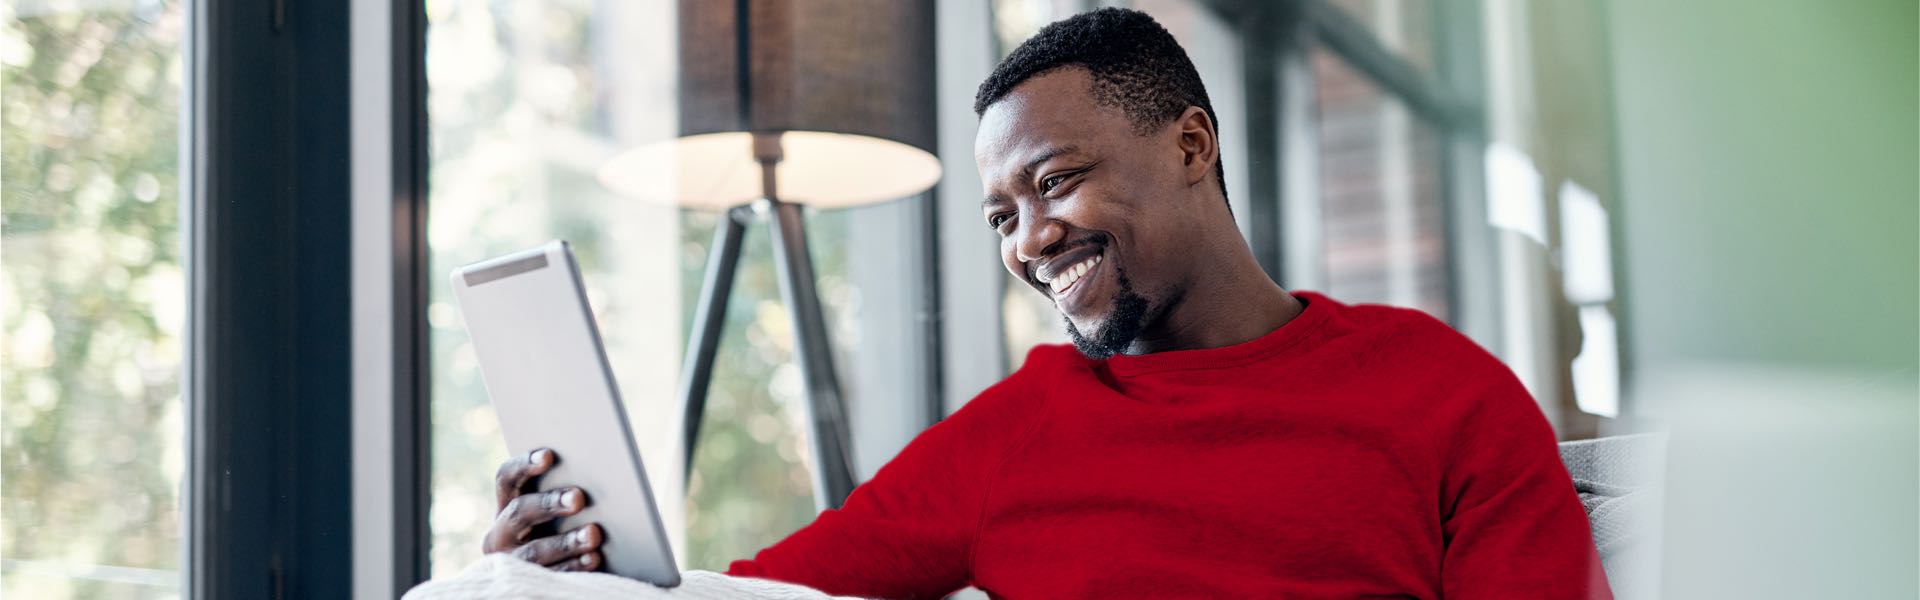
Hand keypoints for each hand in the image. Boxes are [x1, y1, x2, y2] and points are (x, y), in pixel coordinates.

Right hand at [481, 448, 603, 571]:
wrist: (545, 580)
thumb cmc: (561, 530)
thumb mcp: (554, 513)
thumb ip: (562, 491)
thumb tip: (595, 470)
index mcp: (506, 506)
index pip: (506, 479)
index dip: (524, 465)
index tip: (549, 455)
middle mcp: (500, 534)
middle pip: (519, 511)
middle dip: (549, 503)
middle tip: (579, 497)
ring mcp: (511, 562)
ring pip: (533, 550)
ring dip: (565, 541)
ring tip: (593, 534)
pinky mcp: (527, 583)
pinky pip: (548, 576)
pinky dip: (572, 566)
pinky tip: (593, 558)